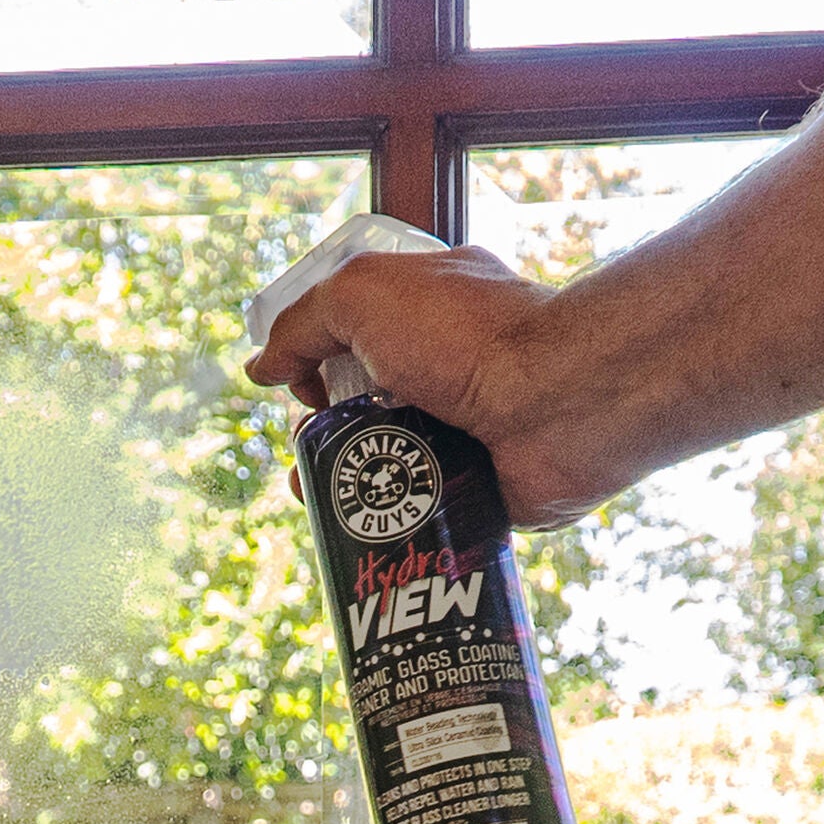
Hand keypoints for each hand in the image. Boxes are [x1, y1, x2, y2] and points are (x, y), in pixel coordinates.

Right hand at [243, 244, 619, 525]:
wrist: (560, 402)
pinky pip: (415, 512)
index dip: (314, 356)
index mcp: (425, 310)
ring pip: (380, 464)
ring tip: (316, 495)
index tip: (297, 382)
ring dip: (338, 481)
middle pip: (357, 405)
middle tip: (305, 448)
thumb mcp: (363, 295)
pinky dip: (382, 522)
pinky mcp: (477, 488)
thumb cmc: (471, 337)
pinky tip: (356, 528)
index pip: (354, 331)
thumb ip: (303, 323)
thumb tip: (263, 367)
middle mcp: (444, 368)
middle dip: (317, 429)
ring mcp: (461, 431)